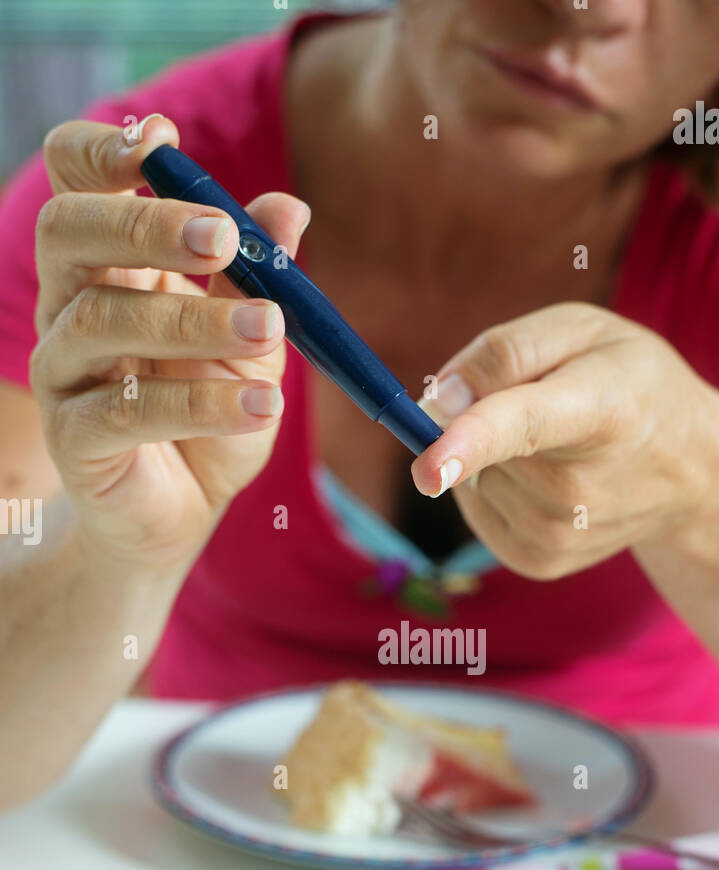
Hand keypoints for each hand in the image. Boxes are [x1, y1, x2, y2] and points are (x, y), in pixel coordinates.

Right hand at [29, 117, 309, 573]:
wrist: (180, 514)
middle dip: (145, 223)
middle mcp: (71, 304)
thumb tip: (289, 210)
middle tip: (223, 236)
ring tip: (269, 329)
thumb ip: (259, 280)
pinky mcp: (75, 438)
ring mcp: (63, 371)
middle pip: (70, 231)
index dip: (102, 150)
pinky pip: (127, 411)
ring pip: (103, 320)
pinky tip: (262, 406)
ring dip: (194, 320)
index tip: (162, 141)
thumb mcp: (250, 344)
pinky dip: (200, 405)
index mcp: (110, 263)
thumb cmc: (210, 417)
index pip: (73, 179)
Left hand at [412, 303, 718, 579]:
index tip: (426, 470)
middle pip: (480, 444)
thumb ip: (504, 351)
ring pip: (471, 476)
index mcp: (601, 410)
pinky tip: (547, 477)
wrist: (692, 471)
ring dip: (494, 454)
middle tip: (554, 403)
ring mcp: (557, 534)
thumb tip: (435, 402)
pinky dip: (493, 486)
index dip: (466, 444)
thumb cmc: (630, 383)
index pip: (523, 427)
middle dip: (487, 413)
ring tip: (562, 444)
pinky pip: (475, 507)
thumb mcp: (583, 332)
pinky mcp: (538, 562)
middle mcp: (578, 488)